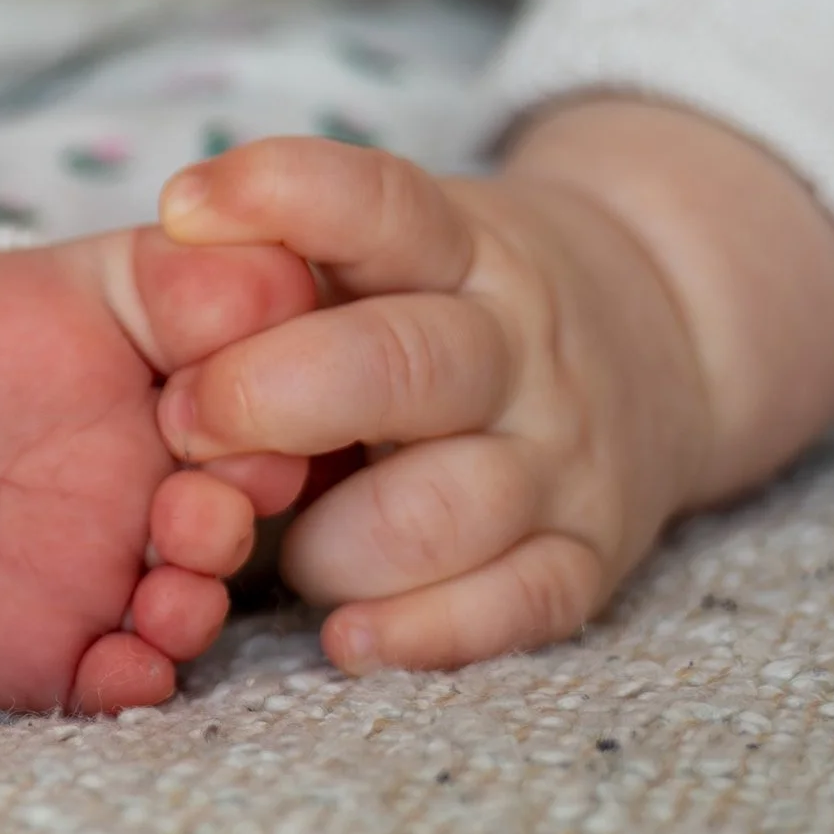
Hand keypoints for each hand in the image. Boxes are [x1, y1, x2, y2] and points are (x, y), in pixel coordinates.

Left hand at [150, 137, 714, 672]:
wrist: (669, 334)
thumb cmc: (456, 301)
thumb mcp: (395, 245)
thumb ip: (291, 257)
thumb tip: (164, 251)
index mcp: (457, 249)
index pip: (376, 203)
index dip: (275, 197)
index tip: (179, 210)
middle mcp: (515, 347)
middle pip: (399, 366)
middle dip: (270, 396)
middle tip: (187, 423)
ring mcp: (559, 457)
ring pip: (445, 509)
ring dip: (332, 540)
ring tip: (279, 540)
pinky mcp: (588, 555)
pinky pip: (515, 606)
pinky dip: (423, 631)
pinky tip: (347, 636)